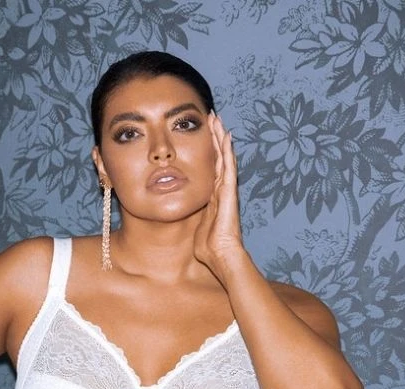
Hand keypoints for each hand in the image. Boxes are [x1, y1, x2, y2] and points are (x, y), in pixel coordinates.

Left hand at [193, 113, 244, 284]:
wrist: (221, 256)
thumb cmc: (208, 248)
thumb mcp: (194, 225)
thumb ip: (189, 215)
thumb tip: (175, 213)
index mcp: (213, 197)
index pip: (211, 168)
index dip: (208, 150)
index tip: (203, 133)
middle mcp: (222, 190)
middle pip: (218, 157)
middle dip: (215, 137)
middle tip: (211, 118)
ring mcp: (227, 190)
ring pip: (225, 158)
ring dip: (221, 138)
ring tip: (218, 120)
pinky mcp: (229, 193)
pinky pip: (228, 168)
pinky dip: (228, 151)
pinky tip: (226, 136)